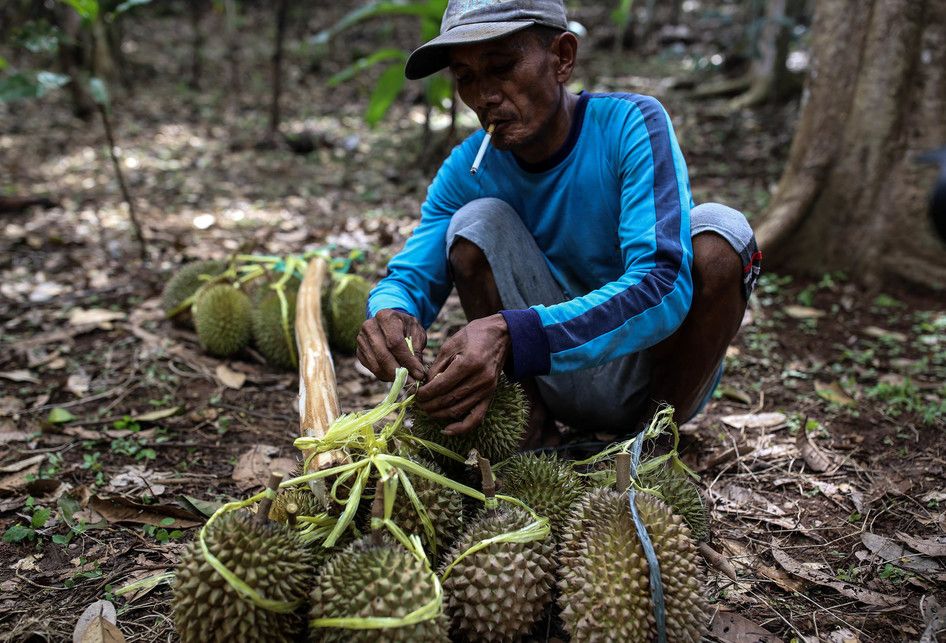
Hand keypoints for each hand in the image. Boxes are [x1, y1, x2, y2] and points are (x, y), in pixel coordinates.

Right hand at [356, 309, 426, 380]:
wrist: (390, 323)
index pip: (395, 343)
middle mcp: (369, 327)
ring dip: (392, 377)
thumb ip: (417, 349)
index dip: (407, 360)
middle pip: (383, 355)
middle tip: (412, 383)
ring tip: (406, 381)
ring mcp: (361, 340)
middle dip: (399, 372)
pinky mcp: (359, 352)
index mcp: (385, 317)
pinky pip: (372, 369)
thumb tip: (417, 372)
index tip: (419, 374)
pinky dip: (385, 376)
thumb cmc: (406, 327)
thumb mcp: (416, 332)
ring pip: (376, 365)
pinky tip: (396, 376)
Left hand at [415, 314, 509, 435]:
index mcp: (469, 363)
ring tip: (427, 411)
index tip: (416, 395)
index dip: (426, 393)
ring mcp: (487, 389)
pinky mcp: (490, 395)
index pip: (441, 386)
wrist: (501, 335)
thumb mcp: (451, 344)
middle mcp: (480, 379)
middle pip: (449, 400)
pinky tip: (447, 430)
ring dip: (440, 414)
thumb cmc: (474, 335)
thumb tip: (426, 386)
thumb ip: (437, 366)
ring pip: (459, 410)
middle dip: (430, 405)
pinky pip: (476, 418)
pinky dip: (461, 427)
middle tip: (418, 405)